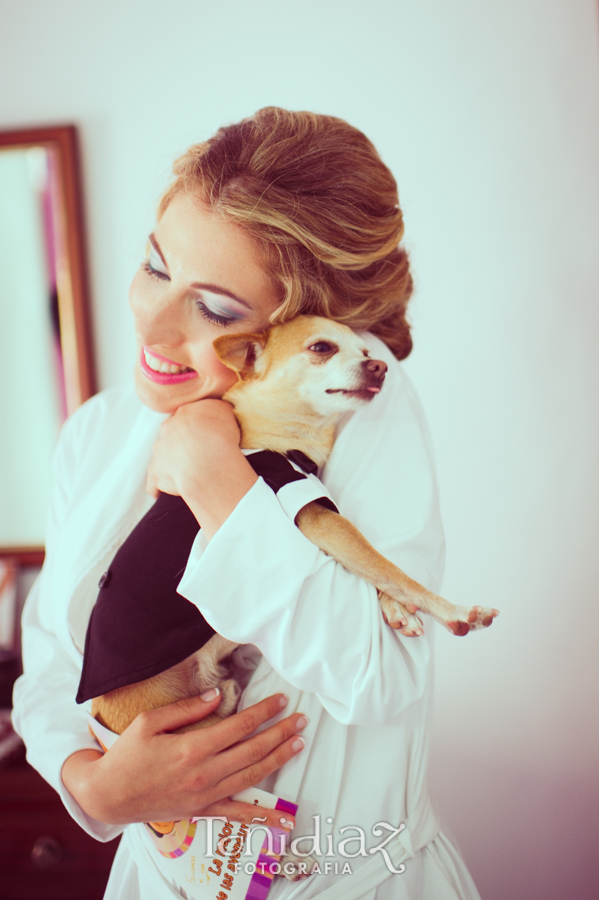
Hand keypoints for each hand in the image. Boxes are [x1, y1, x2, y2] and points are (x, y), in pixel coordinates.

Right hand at [62, 692, 305, 828]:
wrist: (107, 796)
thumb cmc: (126, 756)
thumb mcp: (149, 722)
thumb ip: (187, 709)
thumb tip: (217, 696)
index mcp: (192, 748)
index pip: (239, 726)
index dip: (263, 712)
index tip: (281, 700)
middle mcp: (203, 773)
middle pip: (252, 749)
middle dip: (280, 732)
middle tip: (301, 719)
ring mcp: (205, 796)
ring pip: (252, 776)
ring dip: (278, 760)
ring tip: (298, 744)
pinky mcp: (202, 811)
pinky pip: (237, 815)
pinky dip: (263, 817)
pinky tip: (284, 819)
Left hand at [146, 399, 240, 497]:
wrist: (208, 461)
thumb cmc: (221, 436)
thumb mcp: (225, 411)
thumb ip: (217, 408)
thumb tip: (217, 411)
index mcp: (184, 414)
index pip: (187, 418)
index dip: (196, 427)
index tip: (204, 435)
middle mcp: (167, 430)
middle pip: (171, 435)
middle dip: (179, 442)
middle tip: (195, 453)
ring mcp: (159, 452)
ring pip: (160, 456)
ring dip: (169, 463)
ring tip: (184, 473)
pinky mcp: (156, 473)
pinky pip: (152, 482)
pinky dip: (155, 487)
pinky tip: (160, 493)